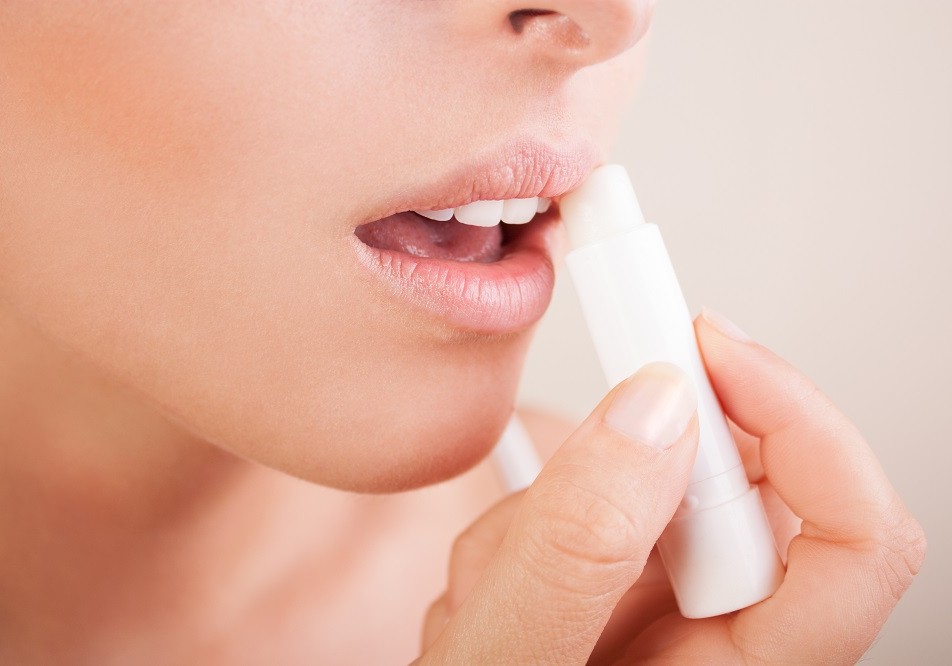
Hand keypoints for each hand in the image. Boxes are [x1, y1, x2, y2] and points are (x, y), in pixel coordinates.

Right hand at [417, 310, 925, 663]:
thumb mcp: (506, 656)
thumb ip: (575, 549)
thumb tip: (652, 412)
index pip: (853, 542)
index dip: (799, 424)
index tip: (706, 351)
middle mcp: (723, 639)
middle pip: (749, 485)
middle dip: (632, 463)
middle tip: (557, 480)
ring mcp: (673, 608)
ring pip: (661, 478)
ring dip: (557, 499)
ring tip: (490, 580)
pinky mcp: (623, 581)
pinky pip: (602, 493)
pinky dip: (532, 514)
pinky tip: (493, 577)